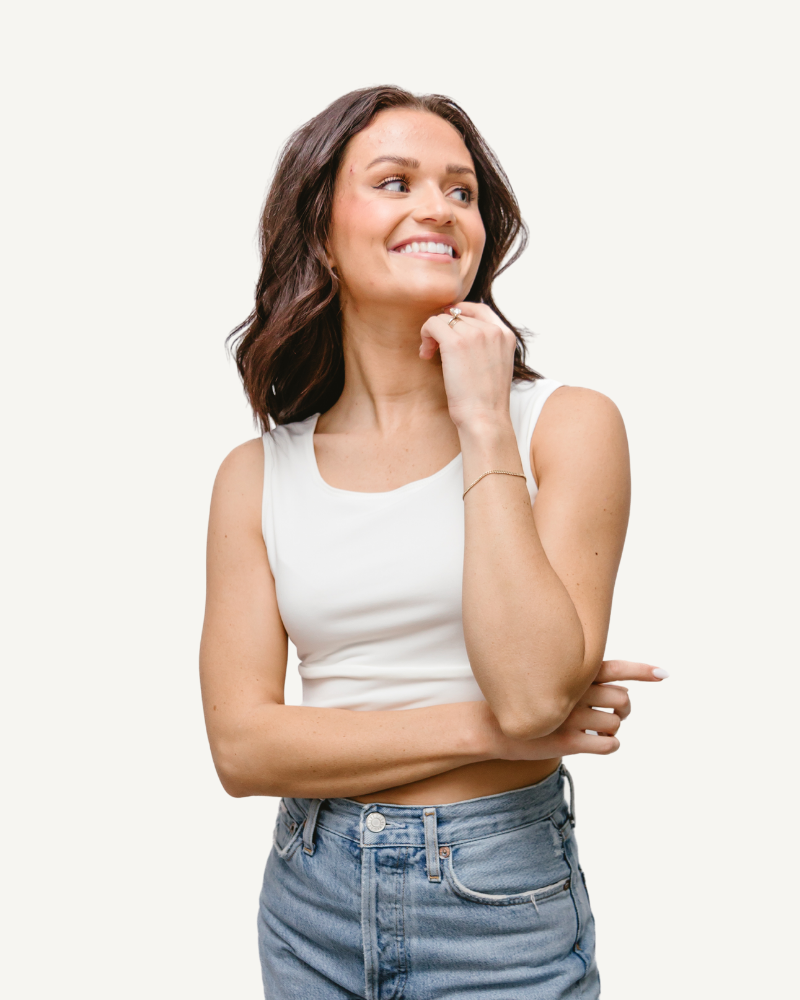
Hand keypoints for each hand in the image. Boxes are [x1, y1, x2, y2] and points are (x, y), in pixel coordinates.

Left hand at [419, 302, 516, 428]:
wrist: (484, 418)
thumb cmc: (486, 400)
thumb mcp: (495, 366)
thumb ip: (486, 345)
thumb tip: (459, 329)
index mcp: (506, 335)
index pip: (479, 308)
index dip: (459, 313)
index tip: (446, 328)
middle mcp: (493, 330)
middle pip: (458, 315)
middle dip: (444, 331)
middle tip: (435, 352)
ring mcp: (476, 334)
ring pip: (443, 319)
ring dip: (432, 335)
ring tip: (429, 355)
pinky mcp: (456, 342)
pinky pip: (432, 324)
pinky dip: (425, 336)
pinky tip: (425, 354)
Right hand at [490, 659, 667, 760]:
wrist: (488, 725)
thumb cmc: (521, 700)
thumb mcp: (546, 680)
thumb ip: (574, 678)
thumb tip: (603, 682)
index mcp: (571, 673)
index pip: (615, 667)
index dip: (643, 670)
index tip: (664, 674)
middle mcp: (574, 692)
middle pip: (623, 700)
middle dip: (623, 709)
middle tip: (612, 714)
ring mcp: (571, 717)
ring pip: (616, 723)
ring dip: (613, 729)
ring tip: (596, 730)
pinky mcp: (568, 742)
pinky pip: (608, 745)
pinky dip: (609, 745)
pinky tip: (595, 743)